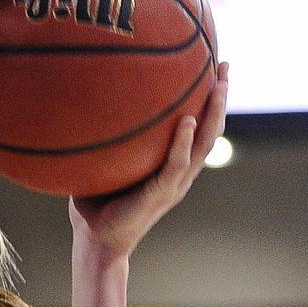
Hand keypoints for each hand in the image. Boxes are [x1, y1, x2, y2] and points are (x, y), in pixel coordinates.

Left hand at [70, 62, 229, 257]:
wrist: (95, 241)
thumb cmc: (94, 204)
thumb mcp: (101, 166)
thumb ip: (103, 141)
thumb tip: (82, 105)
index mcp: (170, 167)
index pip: (197, 129)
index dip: (207, 101)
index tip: (212, 69)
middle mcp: (179, 173)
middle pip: (210, 129)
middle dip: (220, 97)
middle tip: (225, 65)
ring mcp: (174, 184)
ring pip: (204, 144)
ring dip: (214, 114)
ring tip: (219, 84)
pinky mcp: (161, 194)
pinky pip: (176, 164)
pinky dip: (183, 142)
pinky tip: (187, 120)